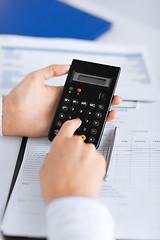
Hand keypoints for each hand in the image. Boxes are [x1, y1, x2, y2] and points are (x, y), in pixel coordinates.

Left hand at [2, 65, 121, 136]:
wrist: (11, 115)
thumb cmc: (20, 96)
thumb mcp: (36, 77)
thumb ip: (52, 70)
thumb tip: (66, 65)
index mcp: (60, 93)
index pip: (82, 92)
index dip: (94, 91)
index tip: (105, 89)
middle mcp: (63, 105)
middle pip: (87, 104)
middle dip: (102, 103)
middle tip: (114, 100)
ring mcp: (63, 117)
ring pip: (84, 117)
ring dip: (98, 115)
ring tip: (110, 112)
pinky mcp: (60, 127)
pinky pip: (75, 128)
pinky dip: (86, 128)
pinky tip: (96, 125)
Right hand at [40, 119, 105, 202]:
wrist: (71, 201)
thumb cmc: (57, 187)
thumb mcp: (45, 169)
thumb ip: (52, 156)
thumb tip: (56, 155)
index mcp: (61, 143)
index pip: (68, 126)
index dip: (73, 123)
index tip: (77, 122)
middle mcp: (76, 143)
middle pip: (78, 143)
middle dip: (76, 153)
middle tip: (72, 167)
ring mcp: (90, 151)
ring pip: (88, 153)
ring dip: (85, 161)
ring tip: (79, 175)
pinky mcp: (100, 159)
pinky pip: (97, 160)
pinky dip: (93, 167)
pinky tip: (86, 177)